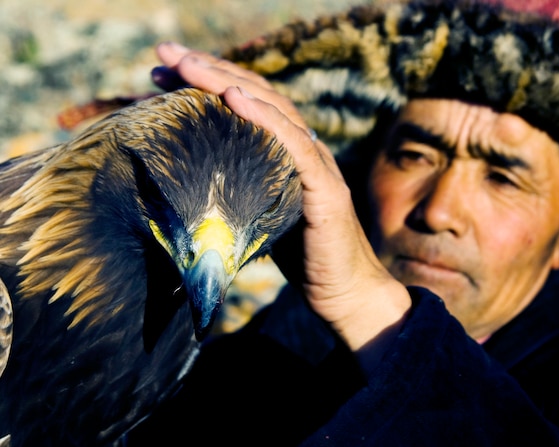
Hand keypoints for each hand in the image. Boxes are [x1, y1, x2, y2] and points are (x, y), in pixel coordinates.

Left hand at [154, 42, 410, 366]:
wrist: (344, 293)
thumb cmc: (299, 256)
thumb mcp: (258, 213)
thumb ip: (237, 189)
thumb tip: (185, 181)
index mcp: (284, 151)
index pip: (244, 104)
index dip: (206, 82)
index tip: (161, 73)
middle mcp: (303, 148)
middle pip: (255, 95)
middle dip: (208, 70)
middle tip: (163, 54)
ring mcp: (317, 164)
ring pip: (274, 110)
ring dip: (228, 82)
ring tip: (188, 64)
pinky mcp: (326, 188)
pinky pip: (297, 146)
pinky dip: (266, 118)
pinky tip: (236, 98)